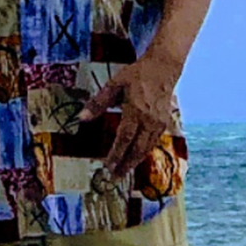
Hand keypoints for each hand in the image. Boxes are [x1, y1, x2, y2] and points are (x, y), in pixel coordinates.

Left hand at [78, 54, 180, 179]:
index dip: (115, 154)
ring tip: (123, 172)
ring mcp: (159, 123)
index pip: (124, 138)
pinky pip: (153, 143)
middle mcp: (149, 120)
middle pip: (137, 149)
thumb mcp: (114, 85)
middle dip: (125, 165)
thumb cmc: (136, 75)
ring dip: (134, 162)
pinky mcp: (164, 123)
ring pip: (146, 148)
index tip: (107, 166)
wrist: (163, 68)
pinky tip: (135, 158)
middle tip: (114, 178)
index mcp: (135, 111)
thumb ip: (98, 103)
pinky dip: (143, 153)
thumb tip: (81, 119)